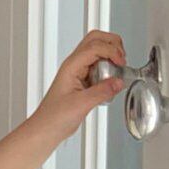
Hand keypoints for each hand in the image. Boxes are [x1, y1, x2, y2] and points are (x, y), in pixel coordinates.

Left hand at [31, 30, 126, 147]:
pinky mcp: (82, 81)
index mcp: (71, 66)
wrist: (46, 129)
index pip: (95, 47)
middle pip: (95, 39)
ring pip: (97, 50)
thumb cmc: (54, 118)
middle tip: (122, 58)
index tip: (121, 63)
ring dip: (111, 54)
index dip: (112, 51)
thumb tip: (118, 82)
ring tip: (118, 68)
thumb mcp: (81, 105)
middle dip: (113, 44)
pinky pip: (98, 66)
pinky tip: (111, 81)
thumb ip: (102, 92)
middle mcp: (74, 65)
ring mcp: (77, 72)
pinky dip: (108, 67)